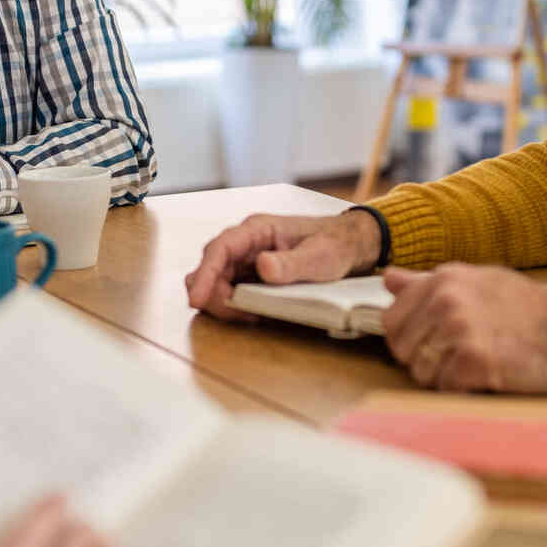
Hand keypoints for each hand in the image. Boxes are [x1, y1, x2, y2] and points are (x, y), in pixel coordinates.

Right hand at [185, 211, 381, 319]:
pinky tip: (256, 314)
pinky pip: (229, 290)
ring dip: (224, 303)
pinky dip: (235, 306)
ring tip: (252, 316)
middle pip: (209, 269)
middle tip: (241, 317)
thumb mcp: (321, 257)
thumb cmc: (336, 245)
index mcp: (257, 229)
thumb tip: (262, 266)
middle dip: (214, 296)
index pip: (219, 249)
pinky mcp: (250, 274)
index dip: (205, 276)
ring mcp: (246, 259)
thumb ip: (292, 263)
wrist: (349, 245)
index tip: (197, 301)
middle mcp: (245, 243)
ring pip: (215, 282)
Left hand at [379, 264, 546, 393]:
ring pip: (421, 372)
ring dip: (445, 377)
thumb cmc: (530, 309)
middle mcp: (447, 300)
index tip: (433, 342)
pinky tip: (487, 376)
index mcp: (443, 279)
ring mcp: (460, 330)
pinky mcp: (474, 361)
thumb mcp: (478, 281)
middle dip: (425, 361)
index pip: (391, 321)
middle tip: (459, 357)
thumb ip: (429, 283)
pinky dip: (463, 390)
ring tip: (477, 364)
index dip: (410, 339)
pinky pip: (445, 388)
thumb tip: (389, 279)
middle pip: (402, 350)